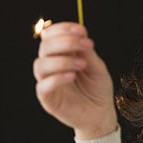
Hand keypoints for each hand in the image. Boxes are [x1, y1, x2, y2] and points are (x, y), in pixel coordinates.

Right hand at [33, 22, 117, 138]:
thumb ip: (87, 53)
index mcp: (62, 54)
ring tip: (82, 65)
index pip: (51, 35)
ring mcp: (48, 82)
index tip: (81, 30)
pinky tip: (72, 76)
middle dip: (66, 42)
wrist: (101, 114)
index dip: (62, 29)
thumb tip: (80, 34)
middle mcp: (52, 65)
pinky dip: (57, 78)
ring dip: (62, 60)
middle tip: (87, 45)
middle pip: (45, 46)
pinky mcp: (48, 99)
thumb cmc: (98, 89)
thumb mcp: (97, 68)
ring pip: (40, 65)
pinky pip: (43, 86)